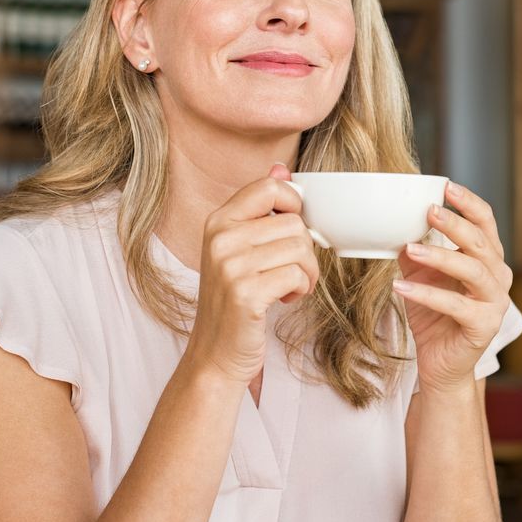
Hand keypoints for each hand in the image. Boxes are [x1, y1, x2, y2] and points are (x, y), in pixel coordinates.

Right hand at [184, 164, 319, 386]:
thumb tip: (282, 168)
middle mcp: (221, 238)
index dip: (294, 204)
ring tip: (288, 287)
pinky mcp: (246, 294)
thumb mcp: (240, 249)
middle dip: (304, 250)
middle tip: (291, 272)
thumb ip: (260, 208)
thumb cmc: (233, 300)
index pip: (270, 187)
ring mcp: (231, 266)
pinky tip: (283, 300)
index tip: (291, 230)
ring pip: (300, 248)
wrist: (215, 354)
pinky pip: (297, 274)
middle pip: (293, 222)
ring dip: (306, 273)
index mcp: (218, 221)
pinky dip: (300, 289)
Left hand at [394, 181, 511, 394]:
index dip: (469, 203)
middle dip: (455, 223)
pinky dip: (426, 294)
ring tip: (410, 248)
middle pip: (481, 242)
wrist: (440, 364)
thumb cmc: (434, 315)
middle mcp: (498, 277)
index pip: (486, 222)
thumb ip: (414, 247)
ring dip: (440, 256)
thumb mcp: (420, 274)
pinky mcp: (483, 326)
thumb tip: (393, 220)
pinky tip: (400, 287)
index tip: (446, 186)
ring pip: (472, 270)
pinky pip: (455, 305)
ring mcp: (494, 303)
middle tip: (429, 210)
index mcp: (488, 259)